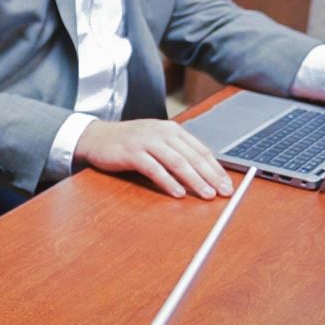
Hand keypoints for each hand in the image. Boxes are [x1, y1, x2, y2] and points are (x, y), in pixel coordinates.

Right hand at [74, 118, 233, 198]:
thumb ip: (176, 153)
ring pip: (177, 162)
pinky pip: (154, 169)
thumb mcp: (156, 142)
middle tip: (223, 192)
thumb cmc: (129, 143)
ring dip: (194, 180)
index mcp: (171, 129)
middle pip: (192, 156)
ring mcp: (146, 141)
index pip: (200, 149)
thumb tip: (202, 174)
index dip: (216, 168)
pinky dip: (168, 182)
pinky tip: (178, 193)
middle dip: (210, 176)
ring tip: (206, 194)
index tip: (227, 184)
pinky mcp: (132, 152)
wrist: (96, 137)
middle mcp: (161, 132)